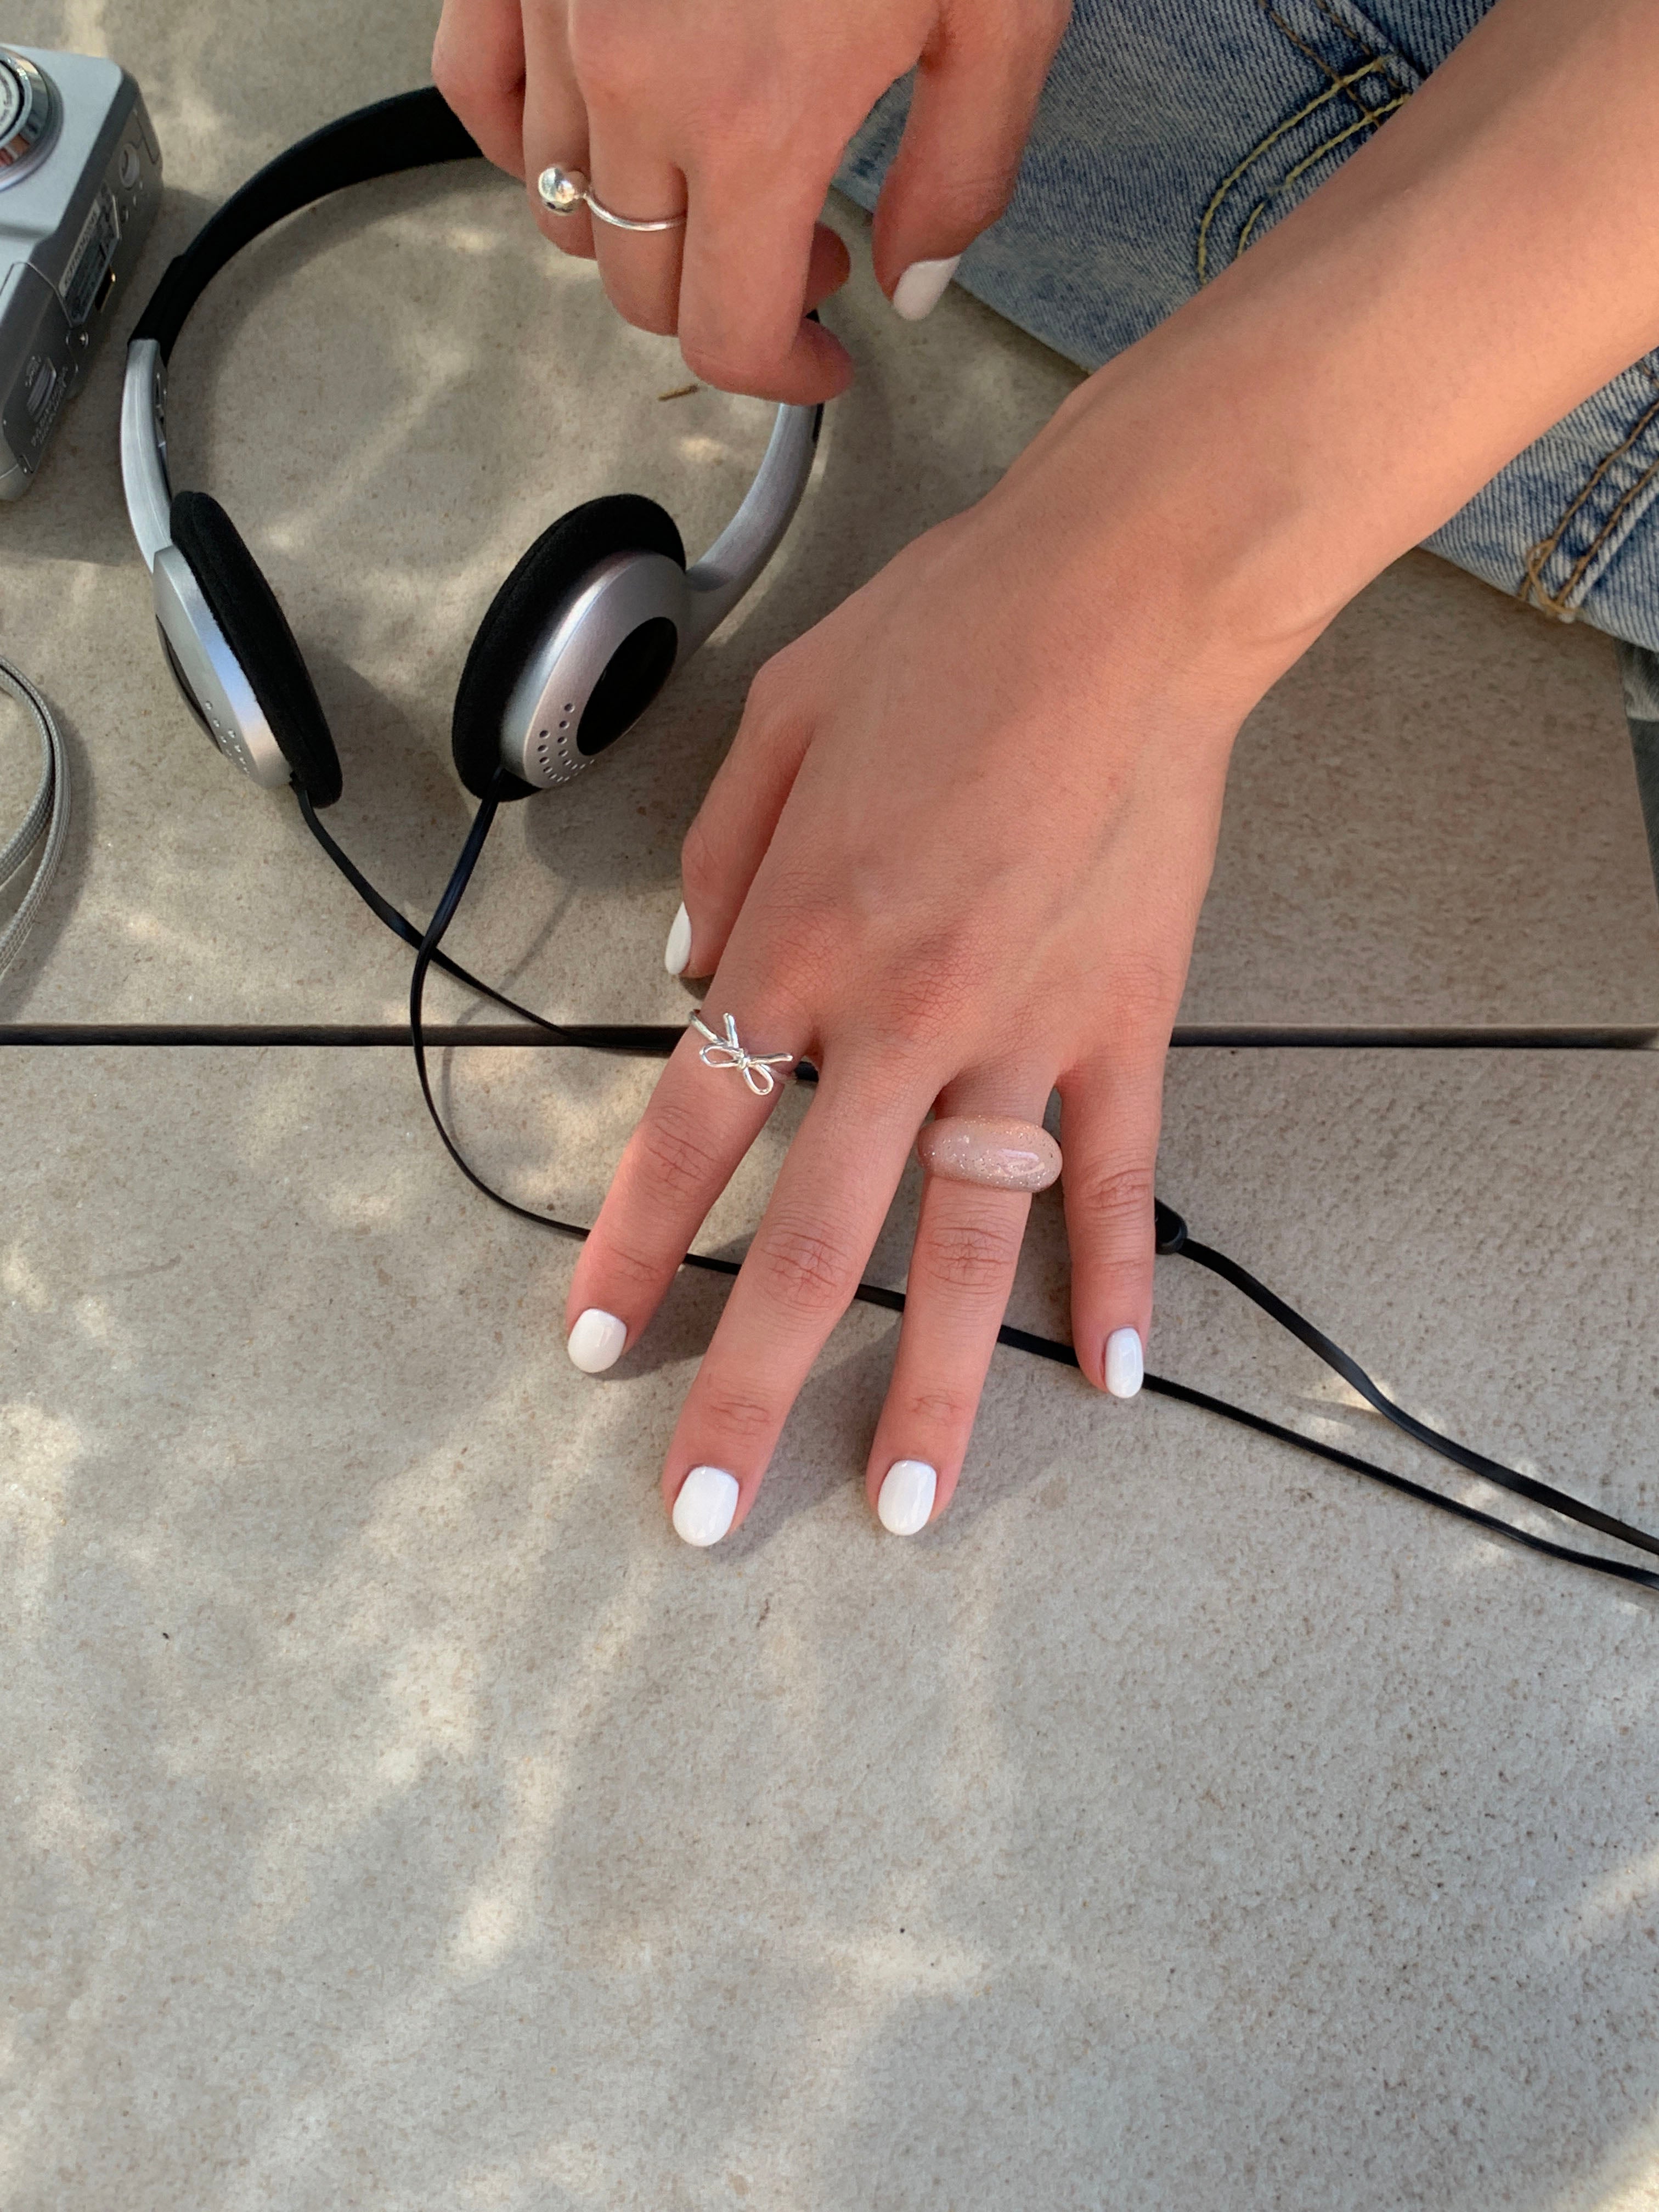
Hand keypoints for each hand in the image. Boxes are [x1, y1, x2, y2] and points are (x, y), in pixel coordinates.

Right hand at [431, 0, 1070, 399]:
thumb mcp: (1003, 11)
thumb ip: (961, 175)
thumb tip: (911, 285)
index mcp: (760, 119)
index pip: (730, 335)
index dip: (786, 377)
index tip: (824, 360)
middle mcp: (640, 83)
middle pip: (644, 286)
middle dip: (730, 306)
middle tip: (807, 263)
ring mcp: (563, 17)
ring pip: (565, 211)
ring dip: (647, 234)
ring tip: (728, 189)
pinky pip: (479, 92)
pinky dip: (528, 146)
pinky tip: (597, 144)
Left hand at [561, 375, 1298, 1543]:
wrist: (1124, 597)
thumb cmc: (941, 638)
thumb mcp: (779, 724)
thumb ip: (720, 863)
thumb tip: (692, 972)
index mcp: (797, 941)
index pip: (688, 1131)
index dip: (634, 1249)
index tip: (595, 1347)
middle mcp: (896, 1020)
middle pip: (811, 1239)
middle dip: (749, 1389)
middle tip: (704, 1517)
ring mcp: (1021, 1038)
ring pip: (967, 1246)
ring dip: (932, 1389)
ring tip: (902, 1509)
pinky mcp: (1126, 1028)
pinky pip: (1121, 1180)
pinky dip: (1120, 1281)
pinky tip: (1111, 1380)